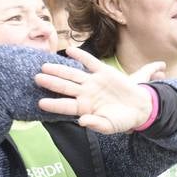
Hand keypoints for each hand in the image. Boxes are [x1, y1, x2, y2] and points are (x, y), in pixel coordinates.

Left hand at [35, 46, 161, 133]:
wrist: (139, 108)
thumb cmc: (122, 120)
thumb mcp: (110, 126)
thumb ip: (96, 125)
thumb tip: (81, 121)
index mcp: (85, 108)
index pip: (66, 105)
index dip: (54, 104)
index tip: (40, 103)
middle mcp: (85, 93)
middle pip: (65, 87)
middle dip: (51, 82)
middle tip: (37, 78)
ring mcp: (93, 82)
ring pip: (73, 74)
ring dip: (60, 70)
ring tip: (45, 66)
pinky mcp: (104, 72)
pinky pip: (90, 62)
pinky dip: (80, 56)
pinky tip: (69, 50)